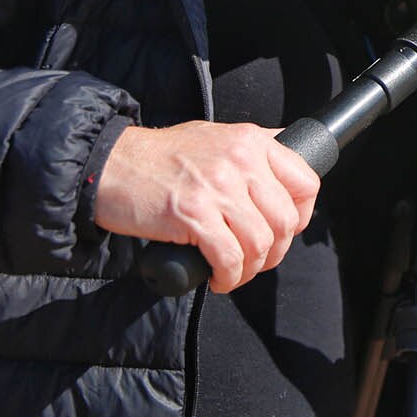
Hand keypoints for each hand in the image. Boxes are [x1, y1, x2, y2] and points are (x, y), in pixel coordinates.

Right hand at [93, 122, 319, 293]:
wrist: (110, 164)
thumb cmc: (161, 157)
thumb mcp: (216, 137)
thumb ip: (250, 152)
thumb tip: (284, 177)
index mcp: (252, 141)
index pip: (306, 181)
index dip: (302, 215)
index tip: (285, 230)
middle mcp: (241, 161)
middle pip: (286, 220)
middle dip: (276, 251)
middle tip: (255, 260)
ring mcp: (217, 187)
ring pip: (261, 243)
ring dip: (251, 269)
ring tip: (233, 272)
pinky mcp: (193, 214)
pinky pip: (231, 258)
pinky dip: (229, 277)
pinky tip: (217, 278)